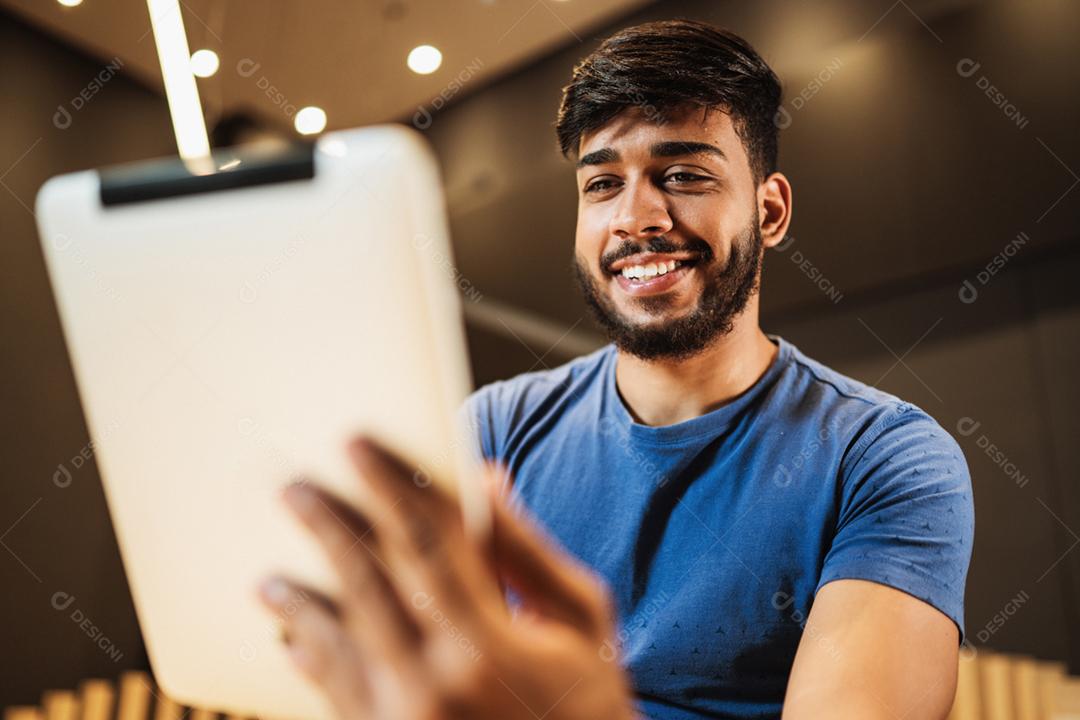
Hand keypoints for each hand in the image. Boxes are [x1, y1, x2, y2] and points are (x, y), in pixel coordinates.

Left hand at [257, 436, 635, 719]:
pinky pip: (338, 699)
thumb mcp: (579, 617)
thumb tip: (484, 476)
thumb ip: (526, 549)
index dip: (387, 488)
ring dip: (299, 605)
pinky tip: (295, 643)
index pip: (424, 543)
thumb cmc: (590, 698)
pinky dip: (315, 667)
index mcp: (489, 643)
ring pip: (336, 647)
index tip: (355, 445)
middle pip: (366, 585)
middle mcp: (436, 683)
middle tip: (293, 486)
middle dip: (327, 529)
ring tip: (268, 579)